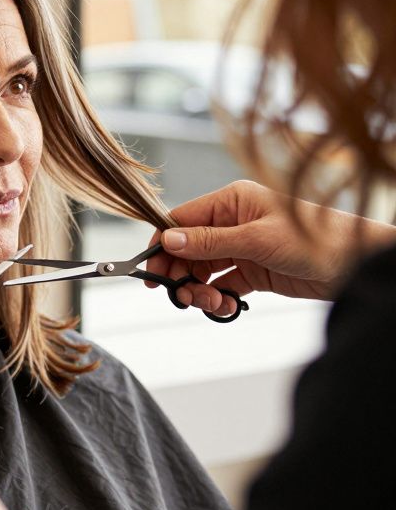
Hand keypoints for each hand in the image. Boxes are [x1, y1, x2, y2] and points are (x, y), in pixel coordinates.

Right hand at [145, 180, 395, 314]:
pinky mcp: (253, 271)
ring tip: (210, 303)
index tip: (151, 269)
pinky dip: (218, 298)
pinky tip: (225, 307)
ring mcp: (242, 248)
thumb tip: (168, 238)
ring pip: (203, 270)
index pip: (182, 220)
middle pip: (187, 248)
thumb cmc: (316, 239)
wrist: (357, 264)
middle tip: (179, 295)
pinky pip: (222, 285)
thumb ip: (210, 241)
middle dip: (181, 273)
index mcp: (231, 202)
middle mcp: (233, 222)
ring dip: (199, 290)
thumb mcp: (257, 239)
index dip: (162, 244)